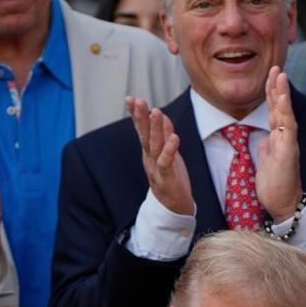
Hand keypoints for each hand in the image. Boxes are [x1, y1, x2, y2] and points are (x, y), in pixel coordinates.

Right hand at [128, 96, 192, 215]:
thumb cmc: (171, 178)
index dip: (136, 115)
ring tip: (155, 112)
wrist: (174, 208)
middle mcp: (150, 159)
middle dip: (140, 118)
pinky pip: (167, 162)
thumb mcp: (168, 153)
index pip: (141, 130)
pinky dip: (169, 150)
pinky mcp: (167, 178)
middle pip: (144, 135)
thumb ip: (164, 134)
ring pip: (154, 146)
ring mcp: (156, 169)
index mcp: (149, 152)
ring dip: (155, 129)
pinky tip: (173, 137)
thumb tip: (161, 115)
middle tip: (138, 101)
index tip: (130, 99)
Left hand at [255, 66, 302, 222]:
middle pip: (279, 107)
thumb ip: (266, 149)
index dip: (271, 94)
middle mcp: (284, 138)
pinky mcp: (288, 152)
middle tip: (276, 67)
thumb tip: (262, 141)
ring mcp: (287, 143)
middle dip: (277, 87)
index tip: (270, 77)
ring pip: (285, 114)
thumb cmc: (275, 186)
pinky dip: (285, 113)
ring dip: (282, 94)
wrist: (283, 205)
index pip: (273, 112)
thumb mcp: (265, 164)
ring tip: (280, 75)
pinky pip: (287, 129)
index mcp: (277, 139)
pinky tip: (283, 100)